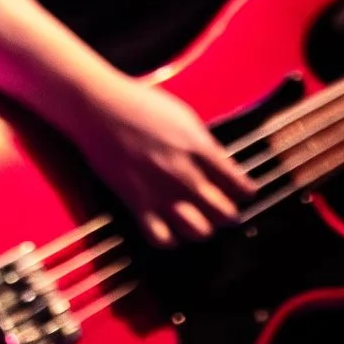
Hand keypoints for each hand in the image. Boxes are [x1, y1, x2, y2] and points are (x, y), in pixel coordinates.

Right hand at [61, 70, 259, 249]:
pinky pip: (161, 239)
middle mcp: (183, 174)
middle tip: (226, 211)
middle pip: (224, 213)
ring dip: (204, 228)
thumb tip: (222, 166)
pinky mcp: (136, 203)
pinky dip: (170, 239)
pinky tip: (171, 228)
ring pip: (199, 231)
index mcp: (198, 148)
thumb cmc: (139, 104)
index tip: (245, 193)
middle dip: (230, 214)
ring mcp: (159, 191)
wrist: (98, 107)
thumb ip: (204, 144)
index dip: (246, 192)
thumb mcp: (183, 115)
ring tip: (200, 220)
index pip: (238, 184)